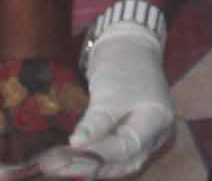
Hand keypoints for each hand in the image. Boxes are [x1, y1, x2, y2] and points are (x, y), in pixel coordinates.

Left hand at [37, 14, 174, 177]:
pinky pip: (112, 154)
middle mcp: (155, 135)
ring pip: (117, 162)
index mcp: (157, 121)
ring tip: (57, 166)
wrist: (129, 43)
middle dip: (88, 166)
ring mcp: (144, 137)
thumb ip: (97, 122)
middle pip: (122, 160)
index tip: (68, 152)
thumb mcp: (110, 91)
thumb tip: (77, 145)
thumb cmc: (123, 63)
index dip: (97, 154)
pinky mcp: (129, 134)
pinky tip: (72, 161)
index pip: (126, 147)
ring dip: (88, 167)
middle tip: (53, 166)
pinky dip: (93, 158)